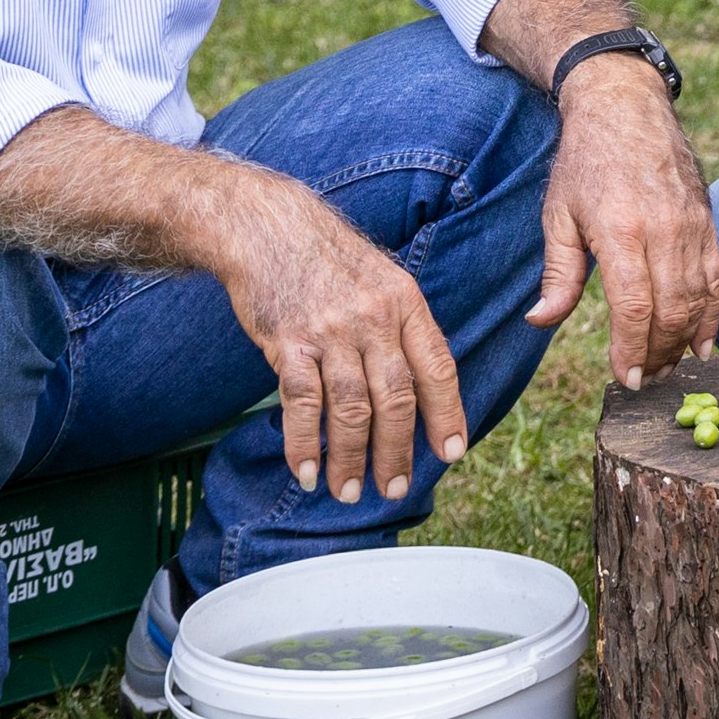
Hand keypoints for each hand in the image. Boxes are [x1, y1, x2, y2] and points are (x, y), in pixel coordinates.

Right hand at [210, 168, 467, 509]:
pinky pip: (301, 404)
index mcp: (405, 302)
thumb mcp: (383, 279)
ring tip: (349, 492)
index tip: (451, 453)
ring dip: (351, 458)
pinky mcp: (288, 342)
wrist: (266, 226)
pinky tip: (308, 472)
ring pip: (351, 409)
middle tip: (394, 488)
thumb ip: (402, 328)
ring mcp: (330, 331)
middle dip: (397, 452)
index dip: (447, 414)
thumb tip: (423, 388)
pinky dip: (304, 444)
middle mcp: (373, 318)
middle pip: (395, 398)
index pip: (437, 368)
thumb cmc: (328, 259)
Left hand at [533, 64, 718, 389]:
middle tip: (646, 378)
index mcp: (621, 231)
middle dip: (659, 353)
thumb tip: (540, 322)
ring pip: (697, 299)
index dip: (631, 349)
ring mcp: (692, 225)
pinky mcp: (708, 220)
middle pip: (670, 311)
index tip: (626, 378)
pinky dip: (713, 314)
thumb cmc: (585, 161)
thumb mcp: (557, 214)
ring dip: (683, 340)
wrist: (626, 106)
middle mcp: (663, 230)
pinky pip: (716, 277)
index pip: (634, 307)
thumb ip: (557, 273)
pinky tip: (702, 342)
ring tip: (668, 366)